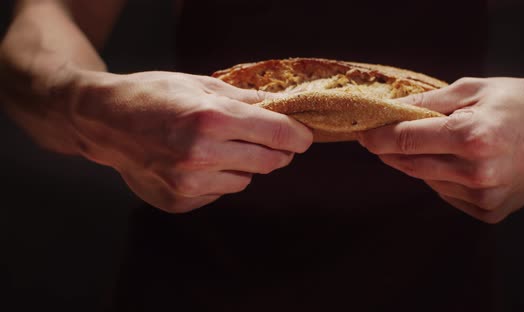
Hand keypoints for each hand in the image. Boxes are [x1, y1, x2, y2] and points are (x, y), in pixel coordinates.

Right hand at [68, 71, 312, 211]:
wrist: (103, 122)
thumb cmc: (151, 95)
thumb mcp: (199, 85)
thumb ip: (244, 99)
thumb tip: (280, 108)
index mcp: (211, 119)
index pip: (277, 134)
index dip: (298, 135)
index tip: (305, 136)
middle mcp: (203, 155)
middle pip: (269, 161)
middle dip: (278, 150)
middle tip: (273, 140)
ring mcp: (190, 184)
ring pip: (247, 179)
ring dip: (244, 164)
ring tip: (218, 146)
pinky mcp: (181, 201)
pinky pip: (221, 192)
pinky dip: (219, 178)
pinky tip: (196, 162)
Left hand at [359, 78, 523, 222]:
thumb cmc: (519, 102)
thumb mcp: (472, 89)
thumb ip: (427, 101)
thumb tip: (390, 109)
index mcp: (472, 136)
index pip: (407, 140)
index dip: (378, 137)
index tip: (363, 133)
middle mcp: (478, 172)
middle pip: (411, 165)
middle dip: (389, 151)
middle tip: (377, 138)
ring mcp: (485, 197)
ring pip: (427, 180)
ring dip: (418, 163)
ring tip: (433, 144)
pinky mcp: (490, 211)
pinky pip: (448, 194)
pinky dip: (442, 178)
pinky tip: (457, 163)